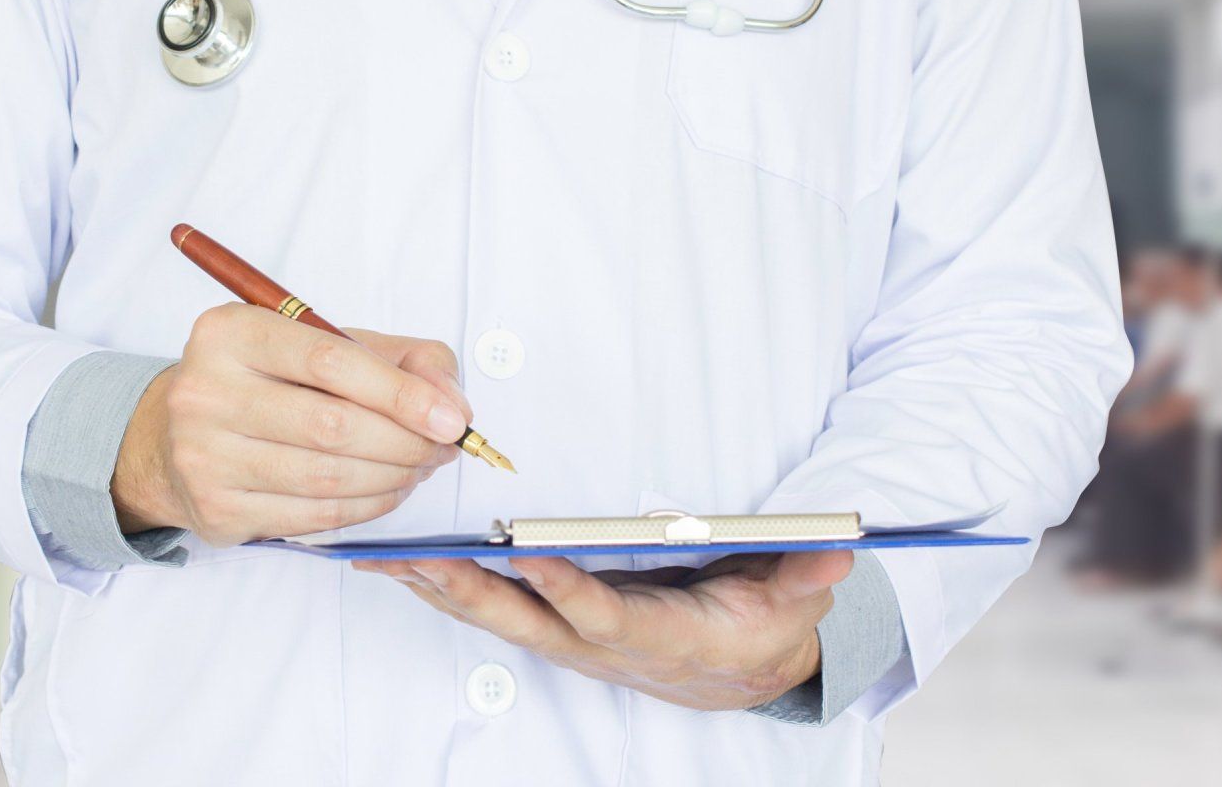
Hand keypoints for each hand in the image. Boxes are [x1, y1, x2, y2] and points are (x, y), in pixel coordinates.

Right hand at [112, 305, 471, 544]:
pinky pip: (314, 517)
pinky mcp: (216, 511)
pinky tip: (388, 489)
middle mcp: (205, 392)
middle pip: (332, 427)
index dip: (402, 394)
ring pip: (327, 479)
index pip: (330, 362)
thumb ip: (405, 359)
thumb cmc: (270, 382)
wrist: (177, 436)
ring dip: (394, 477)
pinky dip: (368, 507)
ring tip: (421, 466)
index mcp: (232, 333)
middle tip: (444, 446)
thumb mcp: (332, 344)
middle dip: (407, 442)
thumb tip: (452, 404)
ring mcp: (204, 457)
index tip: (452, 418)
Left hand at [355, 550, 852, 710]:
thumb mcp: (794, 603)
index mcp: (660, 637)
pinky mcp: (553, 626)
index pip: (607, 615)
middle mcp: (601, 644)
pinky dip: (443, 585)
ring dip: (438, 586)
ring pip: (493, 616)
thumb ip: (806, 576)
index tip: (531, 553)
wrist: (737, 671)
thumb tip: (837, 550)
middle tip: (417, 553)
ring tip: (384, 550)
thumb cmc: (759, 627)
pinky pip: (488, 608)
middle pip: (525, 621)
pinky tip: (403, 560)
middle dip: (469, 589)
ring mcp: (570, 639)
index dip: (569, 588)